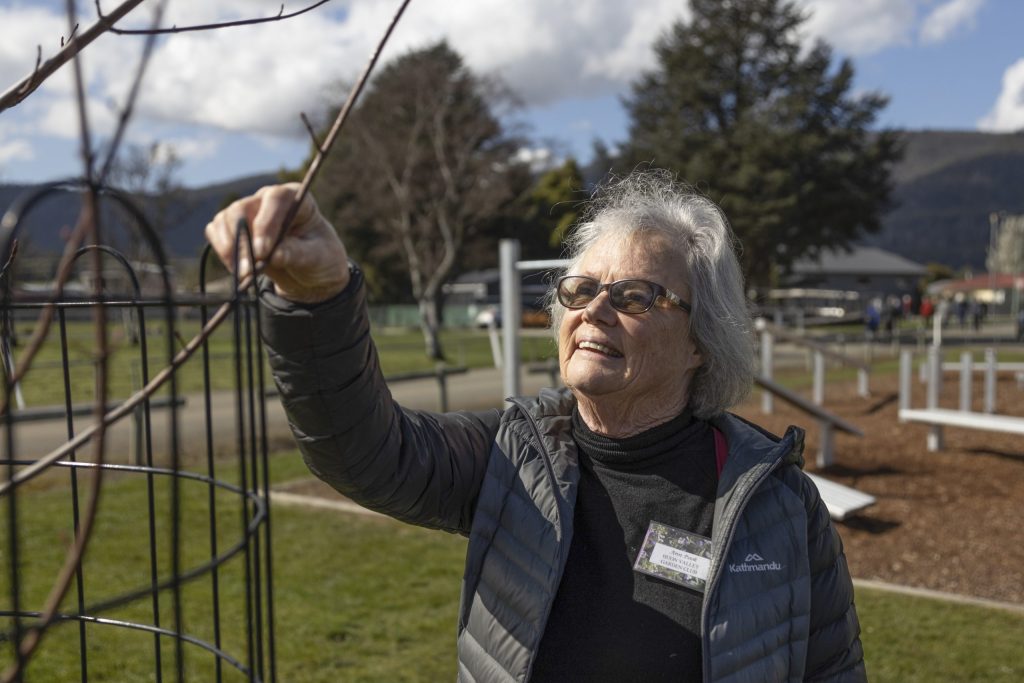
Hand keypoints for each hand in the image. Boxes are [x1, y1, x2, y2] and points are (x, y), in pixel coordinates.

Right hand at [205, 183, 349, 303]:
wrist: (309, 271)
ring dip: (230, 249)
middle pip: (242, 208)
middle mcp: (267, 200)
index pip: (275, 199)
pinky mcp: (233, 227)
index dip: (266, 224)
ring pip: (225, 220)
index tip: (263, 252)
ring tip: (244, 274)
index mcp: (294, 198)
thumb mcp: (318, 258)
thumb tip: (274, 255)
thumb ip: (298, 254)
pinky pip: (216, 232)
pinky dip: (223, 252)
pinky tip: (238, 269)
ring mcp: (248, 211)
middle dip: (242, 241)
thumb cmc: (320, 258)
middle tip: (248, 270)